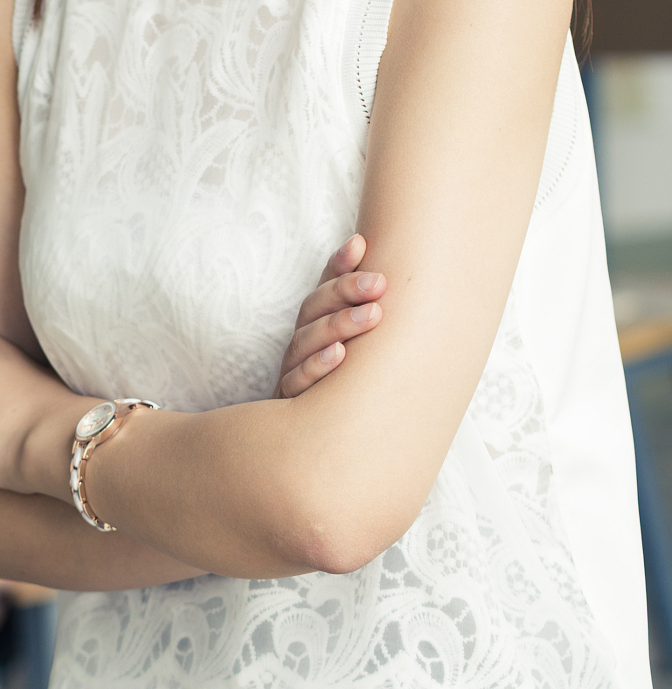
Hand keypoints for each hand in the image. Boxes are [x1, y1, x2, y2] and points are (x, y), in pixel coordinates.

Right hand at [276, 234, 385, 398]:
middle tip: (379, 283)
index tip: (360, 244)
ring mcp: (293, 370)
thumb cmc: (347, 389)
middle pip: (315, 308)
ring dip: (338, 324)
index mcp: (318, 324)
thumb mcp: (359, 350)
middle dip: (345, 291)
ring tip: (371, 315)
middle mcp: (303, 342)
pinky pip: (298, 380)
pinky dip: (317, 366)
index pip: (325, 286)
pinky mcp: (289, 401)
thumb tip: (398, 275)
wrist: (321, 444)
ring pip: (307, 340)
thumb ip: (371, 316)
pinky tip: (339, 355)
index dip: (339, 264)